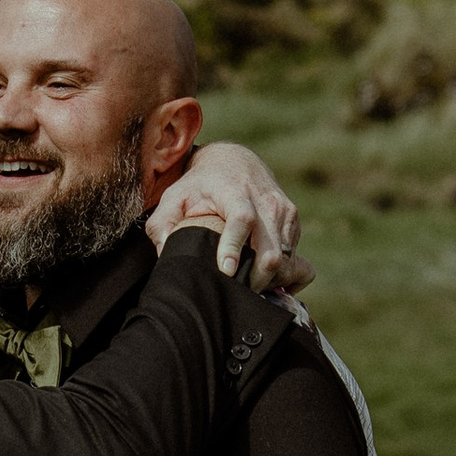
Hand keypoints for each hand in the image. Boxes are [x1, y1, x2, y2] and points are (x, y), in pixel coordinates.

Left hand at [146, 142, 305, 291]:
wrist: (235, 161)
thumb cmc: (200, 185)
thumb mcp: (174, 196)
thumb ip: (162, 224)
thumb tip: (164, 253)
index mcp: (235, 192)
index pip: (242, 219)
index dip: (235, 246)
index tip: (226, 271)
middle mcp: (266, 201)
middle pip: (271, 249)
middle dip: (255, 279)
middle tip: (235, 293)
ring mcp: (284, 211)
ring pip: (285, 259)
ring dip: (268, 280)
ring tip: (245, 288)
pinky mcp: (293, 221)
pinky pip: (292, 257)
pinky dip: (278, 273)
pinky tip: (257, 276)